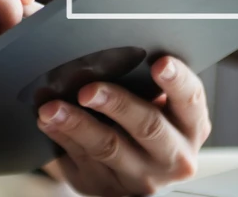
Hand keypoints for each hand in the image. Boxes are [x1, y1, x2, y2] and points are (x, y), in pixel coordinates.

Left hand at [37, 57, 209, 196]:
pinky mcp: (106, 187)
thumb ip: (146, 83)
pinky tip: (47, 121)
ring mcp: (139, 176)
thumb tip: (112, 53)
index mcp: (190, 126)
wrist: (135, 168)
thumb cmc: (147, 121)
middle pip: (147, 127)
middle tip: (89, 90)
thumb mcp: (160, 104)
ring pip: (108, 148)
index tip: (159, 62)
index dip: (177, 81)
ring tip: (52, 107)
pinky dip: (60, 136)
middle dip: (117, 104)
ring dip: (76, 124)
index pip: (190, 100)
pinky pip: (81, 160)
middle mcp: (172, 156)